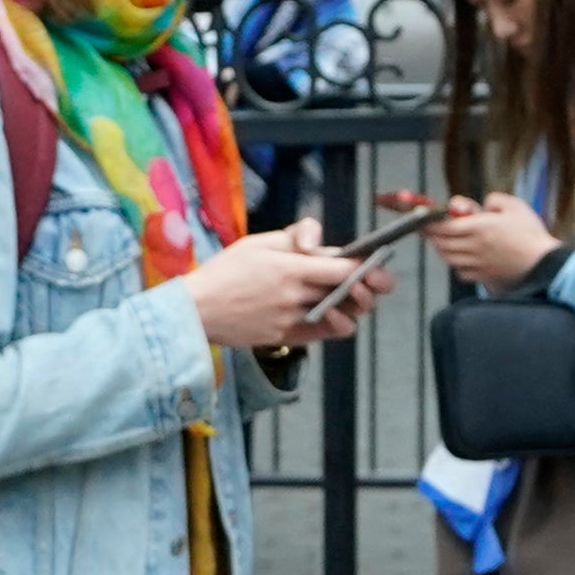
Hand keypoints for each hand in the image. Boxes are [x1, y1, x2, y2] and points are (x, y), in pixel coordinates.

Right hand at [181, 222, 391, 350]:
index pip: (344, 268)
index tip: (374, 261)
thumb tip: (319, 241)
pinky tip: (335, 314)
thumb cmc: (224, 271)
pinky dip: (336, 324)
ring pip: (341, 315)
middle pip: (349, 293)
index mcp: (290, 267)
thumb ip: (293, 237)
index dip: (366, 266)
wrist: (196, 311)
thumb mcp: (257, 242)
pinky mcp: (286, 337)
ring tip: (356, 297)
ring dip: (355, 306)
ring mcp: (292, 320)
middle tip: (378, 281)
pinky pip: (323, 333)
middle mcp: (296, 296)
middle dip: (371, 286)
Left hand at [424, 192, 559, 286]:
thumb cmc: (530, 234)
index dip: (429, 222)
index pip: (442, 226)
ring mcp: (476, 264)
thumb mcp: (514, 206)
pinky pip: (460, 271)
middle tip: (431, 227)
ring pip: (447, 257)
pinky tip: (463, 256)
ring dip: (442, 248)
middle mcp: (473, 247)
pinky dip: (456, 263)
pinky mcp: (482, 276)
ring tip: (445, 239)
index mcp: (478, 228)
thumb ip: (493, 200)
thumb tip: (481, 205)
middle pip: (440, 243)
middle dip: (433, 235)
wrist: (543, 263)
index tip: (424, 217)